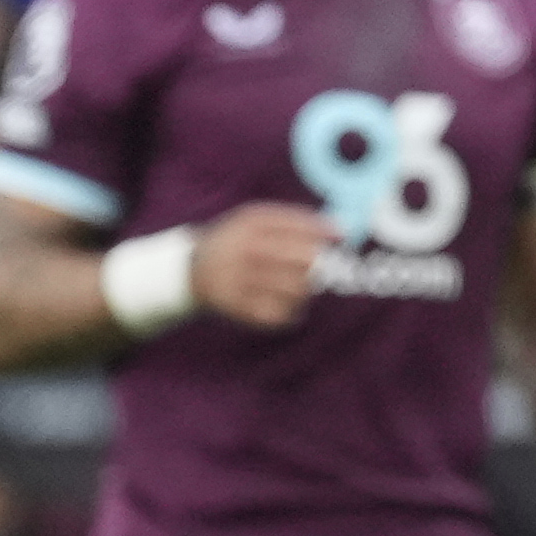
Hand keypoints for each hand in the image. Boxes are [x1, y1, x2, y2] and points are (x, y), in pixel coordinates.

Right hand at [196, 203, 333, 329]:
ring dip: (306, 289)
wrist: (192, 270)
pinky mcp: (236, 308)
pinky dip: (291, 311)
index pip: (299, 226)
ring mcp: (239, 280)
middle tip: (314, 267)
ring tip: (299, 286)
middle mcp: (243, 251)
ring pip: (295, 289)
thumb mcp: (257, 220)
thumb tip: (342, 234)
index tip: (339, 239)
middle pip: (302, 259)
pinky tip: (286, 304)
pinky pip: (279, 314)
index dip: (324, 233)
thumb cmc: (239, 241)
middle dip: (317, 263)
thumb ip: (297, 220)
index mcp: (249, 225)